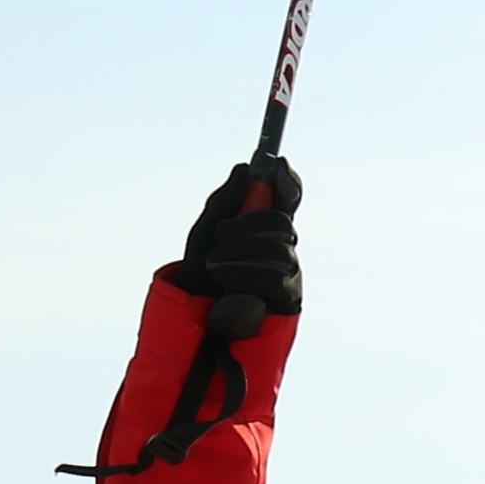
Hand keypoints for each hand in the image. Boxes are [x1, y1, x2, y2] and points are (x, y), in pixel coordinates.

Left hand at [175, 155, 302, 321]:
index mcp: (264, 227)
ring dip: (240, 251)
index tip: (278, 166)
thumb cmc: (201, 274)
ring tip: (213, 263)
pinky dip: (244, 275)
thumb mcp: (204, 232)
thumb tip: (245, 169)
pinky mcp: (289, 298)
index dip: (287, 181)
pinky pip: (273, 278)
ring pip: (277, 248)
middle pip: (281, 221)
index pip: (287, 198)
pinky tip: (223, 279)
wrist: (195, 317)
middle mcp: (282, 245)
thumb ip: (224, 201)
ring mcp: (289, 271)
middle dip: (249, 222)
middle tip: (221, 232)